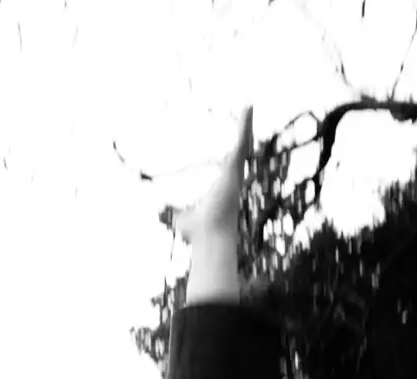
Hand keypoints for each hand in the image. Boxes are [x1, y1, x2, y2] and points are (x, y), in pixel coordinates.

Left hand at [175, 107, 251, 304]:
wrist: (209, 235)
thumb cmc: (198, 231)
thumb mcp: (183, 220)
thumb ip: (177, 216)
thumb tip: (167, 220)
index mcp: (223, 186)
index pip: (231, 165)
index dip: (235, 154)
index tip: (237, 145)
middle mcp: (233, 178)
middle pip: (241, 151)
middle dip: (245, 134)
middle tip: (248, 117)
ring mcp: (235, 172)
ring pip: (244, 143)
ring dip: (246, 124)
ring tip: (249, 106)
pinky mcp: (235, 167)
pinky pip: (242, 142)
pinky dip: (245, 125)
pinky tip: (248, 108)